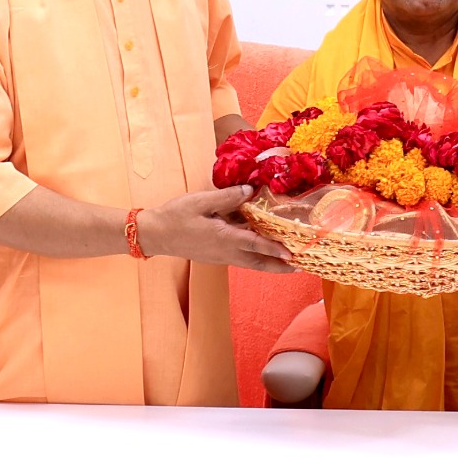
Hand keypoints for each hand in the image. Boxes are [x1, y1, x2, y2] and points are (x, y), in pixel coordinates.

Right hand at [135, 185, 292, 271]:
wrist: (155, 235)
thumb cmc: (176, 216)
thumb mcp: (201, 201)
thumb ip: (227, 197)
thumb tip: (250, 190)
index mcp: (224, 238)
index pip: (255, 245)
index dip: (275, 250)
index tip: (292, 255)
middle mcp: (226, 251)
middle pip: (258, 263)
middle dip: (280, 267)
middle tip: (301, 268)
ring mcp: (221, 256)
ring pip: (251, 263)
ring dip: (271, 264)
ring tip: (289, 264)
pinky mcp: (217, 256)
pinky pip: (242, 258)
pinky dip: (257, 258)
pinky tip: (263, 252)